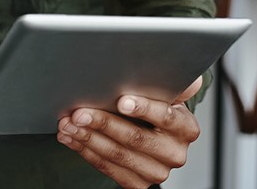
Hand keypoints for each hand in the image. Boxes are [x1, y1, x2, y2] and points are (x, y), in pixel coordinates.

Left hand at [56, 76, 202, 188]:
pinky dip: (86, 151)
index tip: (121, 100)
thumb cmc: (158, 108)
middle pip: (135, 138)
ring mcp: (156, 172)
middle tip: (79, 112)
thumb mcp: (169, 94)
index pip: (166, 116)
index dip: (143, 108)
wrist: (156, 137)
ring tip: (68, 123)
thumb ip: (173, 84)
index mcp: (186, 128)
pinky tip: (72, 138)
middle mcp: (175, 154)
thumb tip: (189, 78)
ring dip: (88, 138)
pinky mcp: (138, 184)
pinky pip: (107, 168)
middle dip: (104, 123)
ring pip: (117, 155)